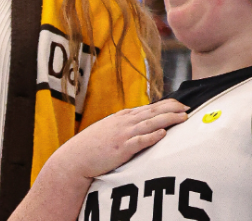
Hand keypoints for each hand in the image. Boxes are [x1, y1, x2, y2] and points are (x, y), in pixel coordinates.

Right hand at [50, 99, 187, 179]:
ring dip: (168, 120)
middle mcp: (124, 123)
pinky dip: (152, 136)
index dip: (166, 105)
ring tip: (183, 118)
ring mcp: (123, 135)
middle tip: (188, 107)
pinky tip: (162, 133)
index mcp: (122, 117)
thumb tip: (140, 123)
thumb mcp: (107, 129)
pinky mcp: (121, 148)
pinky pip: (140, 141)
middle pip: (152, 112)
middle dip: (172, 108)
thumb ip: (123, 125)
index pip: (148, 107)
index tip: (180, 104)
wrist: (76, 158)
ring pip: (150, 123)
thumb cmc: (91, 146)